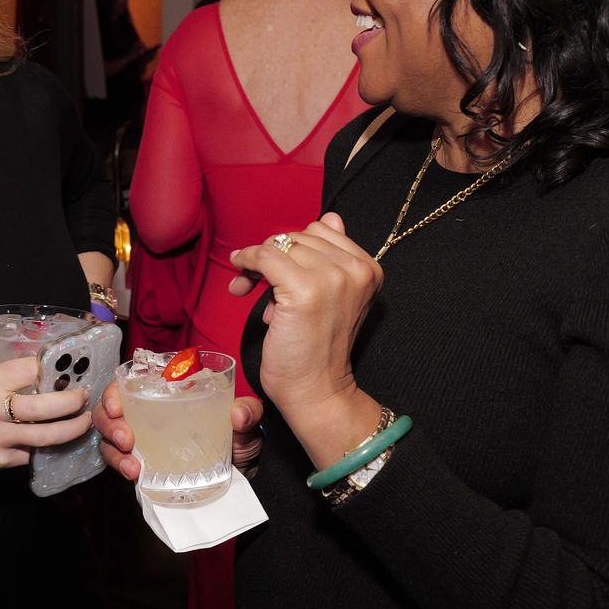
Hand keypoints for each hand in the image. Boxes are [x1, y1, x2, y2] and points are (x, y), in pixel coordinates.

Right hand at [0, 354, 93, 473]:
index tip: (67, 368)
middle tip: (85, 397)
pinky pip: (32, 455)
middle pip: (47, 407)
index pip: (32, 370)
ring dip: (73, 429)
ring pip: (47, 437)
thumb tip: (29, 352)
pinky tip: (58, 439)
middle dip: (73, 401)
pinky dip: (47, 447)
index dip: (53, 368)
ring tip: (85, 421)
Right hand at [98, 385, 262, 480]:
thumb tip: (239, 414)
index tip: (116, 406)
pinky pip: (119, 460)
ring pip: (109, 436)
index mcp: (167, 391)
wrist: (241, 473)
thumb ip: (248, 412)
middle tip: (126, 439)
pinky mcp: (143, 461)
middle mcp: (149, 411)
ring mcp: (143, 437)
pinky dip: (121, 466)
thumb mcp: (247, 420)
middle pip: (111, 410)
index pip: (130, 382)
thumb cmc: (238, 437)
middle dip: (110, 424)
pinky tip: (134, 473)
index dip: (114, 391)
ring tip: (132, 465)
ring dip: (113, 450)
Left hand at [226, 213, 380, 414]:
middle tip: (254, 281)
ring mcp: (332, 279)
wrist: (317, 390)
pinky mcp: (304, 290)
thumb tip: (331, 217)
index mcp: (368, 269)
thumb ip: (334, 256)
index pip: (322, 232)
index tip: (276, 268)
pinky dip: (247, 263)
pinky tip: (240, 277)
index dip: (293, 247)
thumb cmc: (318, 348)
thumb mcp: (335, 296)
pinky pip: (265, 257)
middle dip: (271, 254)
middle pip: (299, 237)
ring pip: (280, 245)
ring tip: (249, 288)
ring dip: (257, 262)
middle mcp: (356, 270)